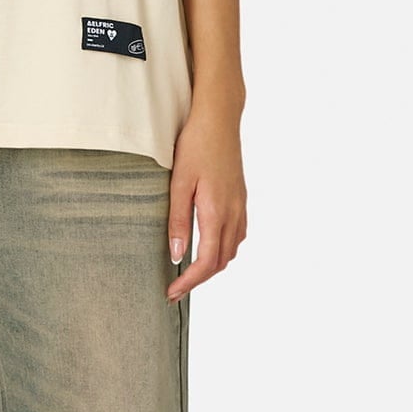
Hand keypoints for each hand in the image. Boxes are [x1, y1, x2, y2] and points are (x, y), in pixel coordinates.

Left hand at [166, 109, 246, 299]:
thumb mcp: (179, 182)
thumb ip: (179, 220)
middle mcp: (233, 212)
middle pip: (222, 261)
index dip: (190, 282)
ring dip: (213, 266)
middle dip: (199, 279)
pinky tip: (208, 246)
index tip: (172, 293)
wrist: (219, 118)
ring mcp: (240, 205)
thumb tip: (177, 255)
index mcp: (217, 211)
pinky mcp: (241, 198)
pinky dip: (223, 249)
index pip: (207, 261)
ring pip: (232, 250)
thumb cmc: (196, 145)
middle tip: (175, 289)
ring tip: (189, 272)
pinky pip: (237, 234)